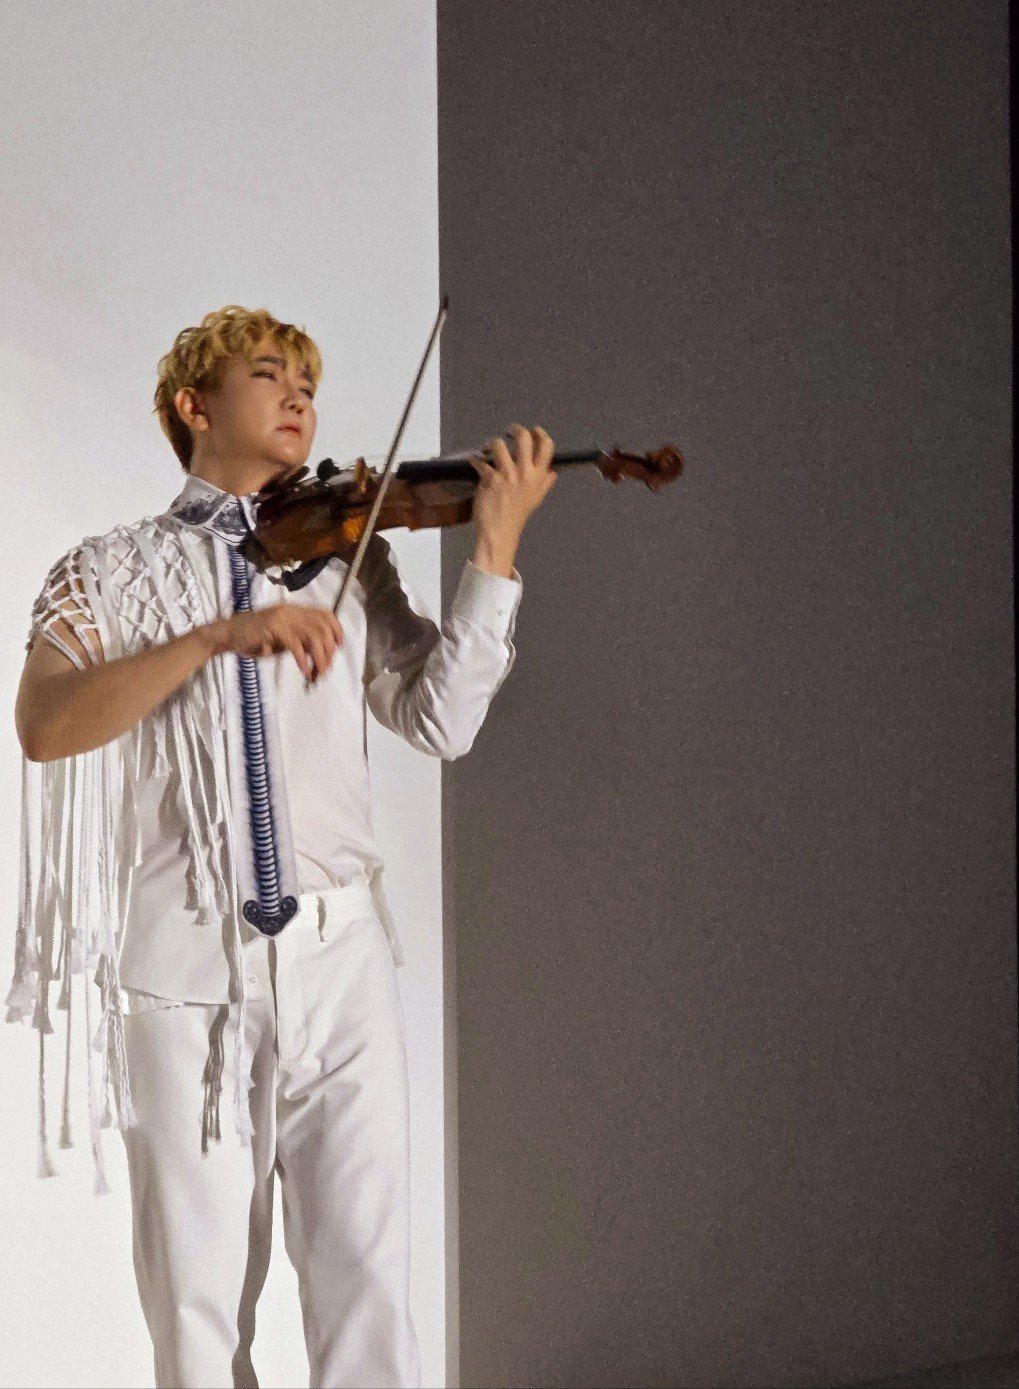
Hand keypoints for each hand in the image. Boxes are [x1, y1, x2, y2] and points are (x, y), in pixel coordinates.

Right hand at [205, 604, 343, 682]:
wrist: (228, 635)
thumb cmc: (254, 639)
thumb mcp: (282, 640)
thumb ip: (300, 642)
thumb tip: (321, 654)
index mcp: (295, 611)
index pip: (325, 614)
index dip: (336, 631)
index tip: (338, 648)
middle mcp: (291, 611)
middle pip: (323, 627)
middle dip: (328, 651)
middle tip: (325, 669)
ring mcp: (282, 617)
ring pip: (313, 636)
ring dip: (319, 657)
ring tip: (317, 673)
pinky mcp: (273, 628)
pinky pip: (296, 645)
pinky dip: (303, 660)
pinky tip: (304, 671)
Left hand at [467, 424, 555, 575]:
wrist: (500, 533)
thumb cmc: (517, 516)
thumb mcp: (536, 499)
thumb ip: (545, 484)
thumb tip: (553, 472)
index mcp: (539, 477)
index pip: (547, 447)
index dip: (540, 434)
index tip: (533, 430)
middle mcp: (525, 473)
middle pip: (524, 439)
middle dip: (515, 430)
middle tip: (508, 433)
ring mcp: (508, 475)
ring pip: (500, 446)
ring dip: (491, 444)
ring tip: (487, 449)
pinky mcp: (490, 479)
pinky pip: (481, 462)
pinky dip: (475, 460)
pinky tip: (473, 462)